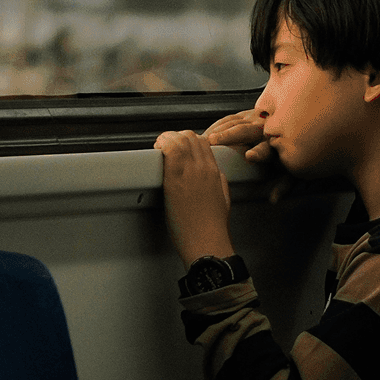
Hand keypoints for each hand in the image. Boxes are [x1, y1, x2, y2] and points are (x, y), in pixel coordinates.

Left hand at [154, 129, 234, 264]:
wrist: (207, 243)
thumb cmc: (213, 227)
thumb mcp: (223, 199)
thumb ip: (219, 182)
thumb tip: (214, 174)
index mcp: (214, 172)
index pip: (202, 142)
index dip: (188, 140)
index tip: (178, 147)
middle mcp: (203, 168)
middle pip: (190, 136)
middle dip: (175, 138)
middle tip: (165, 147)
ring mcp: (189, 172)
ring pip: (180, 139)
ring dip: (167, 139)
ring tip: (159, 147)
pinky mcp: (174, 180)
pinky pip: (169, 151)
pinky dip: (161, 146)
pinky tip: (156, 151)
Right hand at [202, 109, 295, 202]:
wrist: (294, 124)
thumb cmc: (288, 151)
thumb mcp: (290, 169)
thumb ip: (283, 185)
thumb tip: (274, 199)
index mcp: (275, 144)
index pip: (267, 149)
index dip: (259, 153)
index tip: (250, 156)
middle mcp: (265, 128)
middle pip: (245, 130)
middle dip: (229, 135)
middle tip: (213, 141)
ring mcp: (256, 118)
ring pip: (234, 121)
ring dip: (219, 130)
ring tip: (205, 139)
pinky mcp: (248, 113)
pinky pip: (230, 118)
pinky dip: (218, 126)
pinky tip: (208, 133)